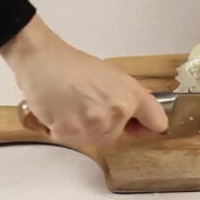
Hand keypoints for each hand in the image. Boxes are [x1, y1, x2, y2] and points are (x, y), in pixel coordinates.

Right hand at [0, 15, 167, 147]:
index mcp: (130, 96)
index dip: (144, 126)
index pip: (157, 124)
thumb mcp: (112, 76)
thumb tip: (133, 116)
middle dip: (106, 126)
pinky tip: (60, 110)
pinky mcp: (70, 134)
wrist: (41, 60)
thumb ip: (126, 98)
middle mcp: (116, 113)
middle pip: (118, 137)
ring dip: (84, 129)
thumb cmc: (72, 64)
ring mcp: (93, 126)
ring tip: (72, 105)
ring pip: (95, 140)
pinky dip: (65, 129)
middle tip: (88, 104)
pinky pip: (73, 140)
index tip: (134, 124)